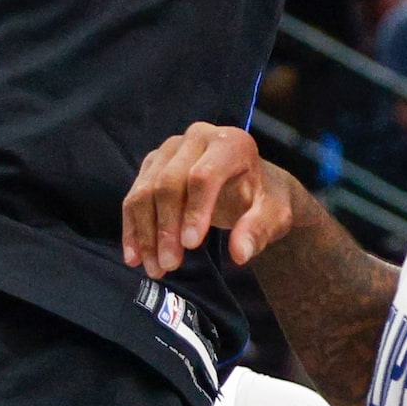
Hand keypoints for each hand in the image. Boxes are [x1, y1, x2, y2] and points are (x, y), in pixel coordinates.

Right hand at [121, 122, 295, 278]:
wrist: (250, 184)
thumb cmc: (263, 198)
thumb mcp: (273, 215)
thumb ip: (259, 230)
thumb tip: (240, 253)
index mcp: (230, 143)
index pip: (203, 176)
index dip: (194, 211)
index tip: (191, 246)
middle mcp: (197, 137)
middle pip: (169, 182)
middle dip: (166, 228)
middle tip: (170, 265)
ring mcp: (170, 148)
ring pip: (146, 189)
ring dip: (146, 233)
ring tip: (154, 268)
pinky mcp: (153, 163)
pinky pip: (134, 195)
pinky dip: (132, 227)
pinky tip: (134, 257)